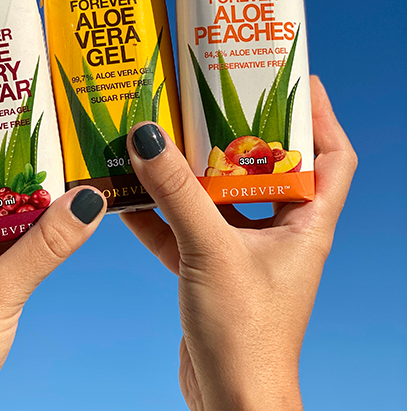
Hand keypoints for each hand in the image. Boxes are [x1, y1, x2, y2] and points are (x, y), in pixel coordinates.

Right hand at [121, 76, 356, 410]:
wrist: (229, 401)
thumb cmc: (245, 334)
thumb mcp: (211, 251)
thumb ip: (177, 194)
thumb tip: (146, 137)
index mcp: (307, 223)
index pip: (332, 155)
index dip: (318, 114)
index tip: (289, 80)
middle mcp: (280, 231)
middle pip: (268, 167)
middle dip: (240, 133)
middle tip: (209, 98)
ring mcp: (244, 249)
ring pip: (220, 196)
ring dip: (191, 171)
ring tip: (164, 137)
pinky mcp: (212, 267)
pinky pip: (186, 227)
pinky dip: (160, 213)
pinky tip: (127, 196)